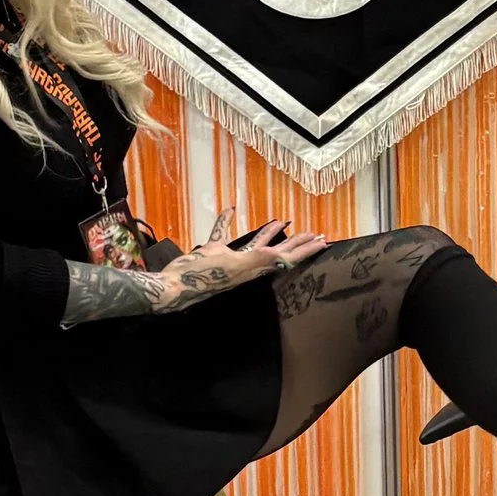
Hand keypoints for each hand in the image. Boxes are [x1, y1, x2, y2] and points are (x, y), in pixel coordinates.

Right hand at [148, 231, 324, 310]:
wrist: (174, 285)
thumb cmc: (202, 275)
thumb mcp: (234, 265)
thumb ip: (258, 261)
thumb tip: (280, 257)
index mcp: (255, 267)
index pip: (287, 258)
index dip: (305, 250)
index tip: (322, 242)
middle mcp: (247, 264)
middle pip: (278, 251)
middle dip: (296, 243)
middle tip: (314, 233)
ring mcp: (230, 259)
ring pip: (255, 243)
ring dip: (269, 233)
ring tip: (282, 221)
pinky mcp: (213, 253)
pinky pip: (223, 234)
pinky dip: (226, 222)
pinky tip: (228, 210)